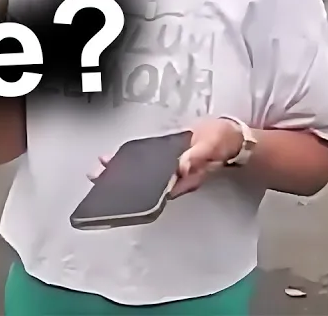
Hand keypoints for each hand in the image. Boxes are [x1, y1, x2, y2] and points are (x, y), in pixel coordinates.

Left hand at [86, 119, 244, 197]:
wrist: (231, 136)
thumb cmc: (223, 142)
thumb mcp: (213, 146)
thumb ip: (198, 157)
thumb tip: (181, 167)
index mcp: (186, 178)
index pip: (156, 189)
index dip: (134, 190)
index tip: (115, 189)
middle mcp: (175, 177)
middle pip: (144, 184)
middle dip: (120, 181)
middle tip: (97, 176)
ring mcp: (171, 169)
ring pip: (142, 175)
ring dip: (122, 171)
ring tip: (99, 169)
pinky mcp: (168, 158)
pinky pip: (146, 162)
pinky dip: (130, 160)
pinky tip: (116, 158)